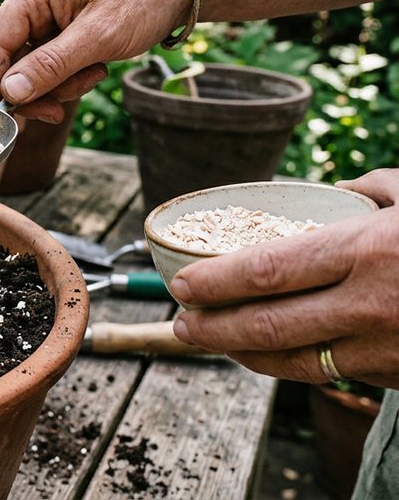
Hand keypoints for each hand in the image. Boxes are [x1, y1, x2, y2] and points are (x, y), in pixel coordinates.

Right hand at [0, 0, 191, 121]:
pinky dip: (69, 77)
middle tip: (59, 110)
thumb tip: (10, 93)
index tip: (5, 118)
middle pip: (10, 61)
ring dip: (59, 85)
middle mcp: (30, 2)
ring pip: (30, 69)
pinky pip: (49, 66)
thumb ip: (51, 65)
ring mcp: (43, 18)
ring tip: (94, 75)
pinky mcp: (57, 31)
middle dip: (37, 89)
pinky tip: (96, 69)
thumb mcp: (99, 36)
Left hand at [171, 169, 398, 388]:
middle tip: (182, 323)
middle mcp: (369, 304)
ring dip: (246, 354)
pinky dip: (297, 363)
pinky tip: (276, 354)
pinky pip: (335, 372)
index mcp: (365, 250)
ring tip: (216, 342)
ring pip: (296, 361)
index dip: (214, 282)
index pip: (266, 271)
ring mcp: (385, 347)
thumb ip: (375, 192)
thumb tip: (341, 188)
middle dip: (213, 327)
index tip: (182, 284)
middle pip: (267, 325)